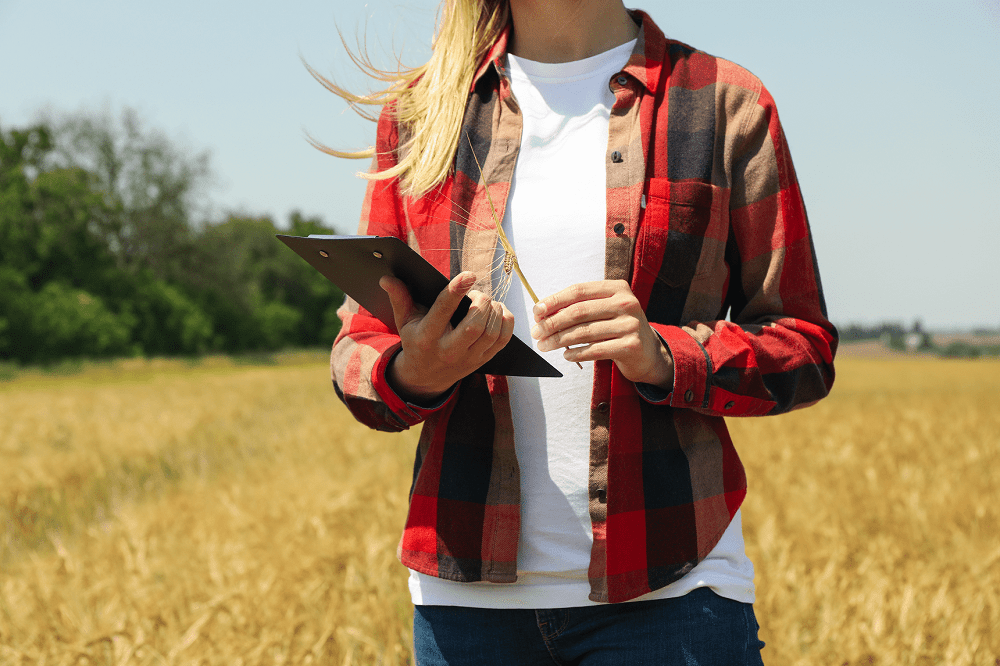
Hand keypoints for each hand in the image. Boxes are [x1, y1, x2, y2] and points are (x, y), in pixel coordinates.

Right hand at [381, 271, 514, 402]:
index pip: (443, 311)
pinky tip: (498, 311)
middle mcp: (449, 350)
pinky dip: (506, 321)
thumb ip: (399, 298)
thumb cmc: (415, 341)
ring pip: (491, 331)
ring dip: (495, 310)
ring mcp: (468, 358)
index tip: (469, 275)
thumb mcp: (404, 322)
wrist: (425, 378)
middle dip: (481, 302)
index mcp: (427, 337)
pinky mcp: (483, 361)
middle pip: (474, 324)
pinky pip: (503, 340)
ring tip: (487, 301)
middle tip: (477, 293)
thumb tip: (387, 278)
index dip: (457, 291)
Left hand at [530, 280, 673, 387]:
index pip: (579, 290)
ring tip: (545, 346)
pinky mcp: (631, 346)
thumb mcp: (603, 310)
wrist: (648, 352)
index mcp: (617, 288)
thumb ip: (579, 307)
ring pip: (584, 332)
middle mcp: (626, 303)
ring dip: (559, 340)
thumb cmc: (617, 328)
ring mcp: (631, 324)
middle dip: (553, 323)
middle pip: (579, 311)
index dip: (555, 300)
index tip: (537, 311)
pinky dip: (576, 354)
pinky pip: (595, 350)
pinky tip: (566, 356)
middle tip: (537, 333)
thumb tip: (542, 313)